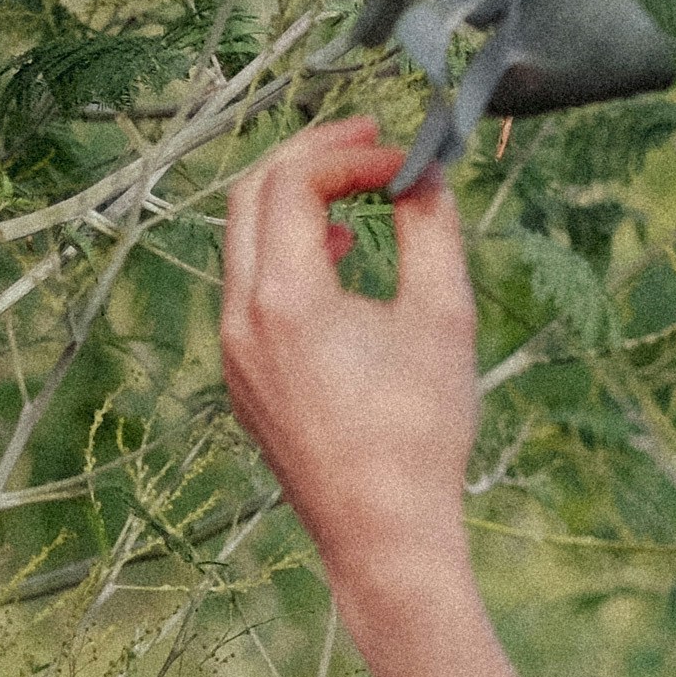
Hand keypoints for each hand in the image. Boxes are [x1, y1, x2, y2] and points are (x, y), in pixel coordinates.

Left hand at [218, 116, 481, 636]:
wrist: (382, 533)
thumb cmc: (418, 433)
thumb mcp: (442, 317)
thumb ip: (430, 228)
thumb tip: (424, 173)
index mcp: (283, 301)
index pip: (293, 183)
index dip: (348, 155)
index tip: (402, 159)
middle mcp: (240, 321)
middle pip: (249, 197)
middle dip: (308, 159)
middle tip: (367, 143)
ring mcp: (233, 352)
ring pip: (243, 243)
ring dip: (294, 204)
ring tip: (357, 194)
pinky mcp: (242, 378)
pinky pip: (249, 290)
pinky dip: (285, 254)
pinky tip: (339, 259)